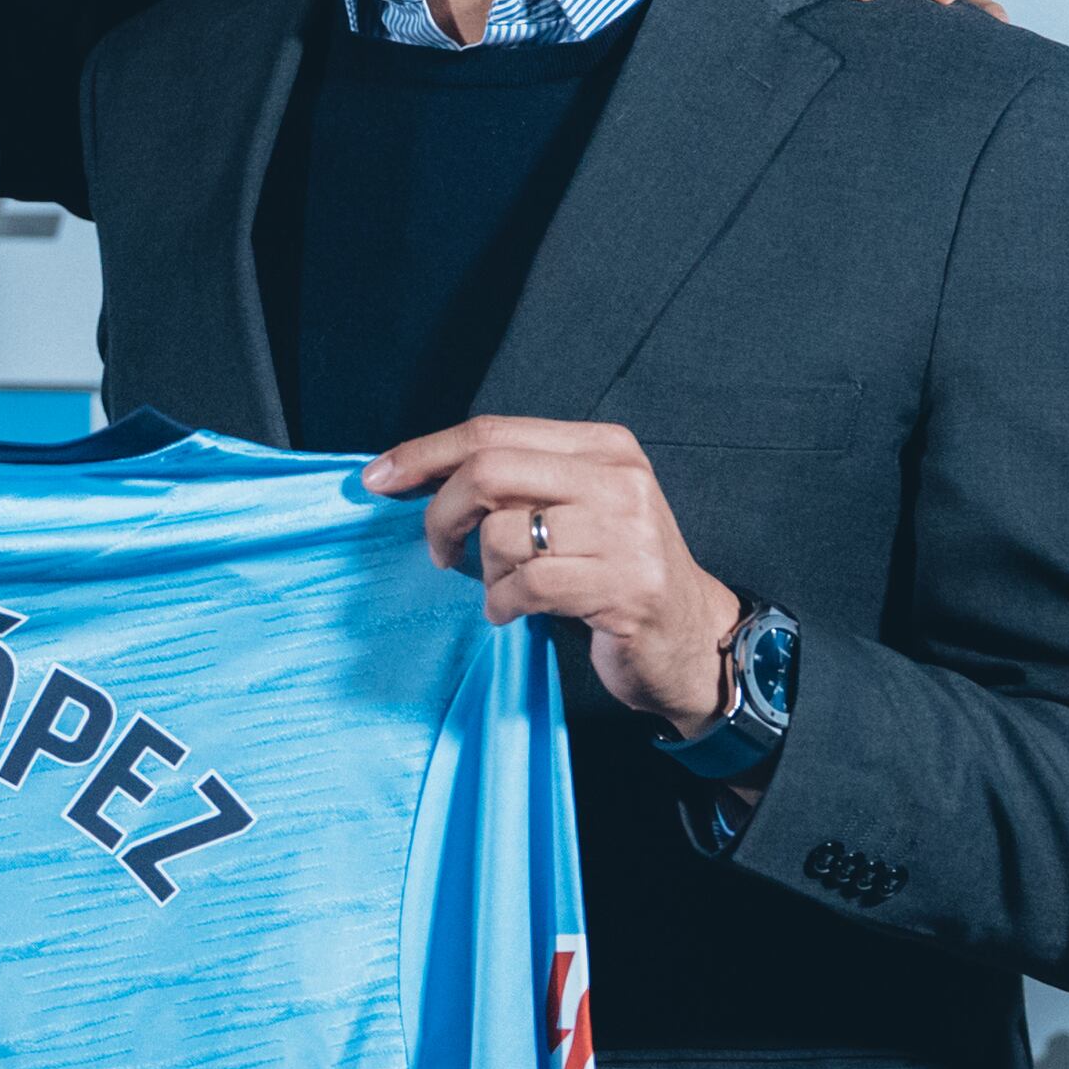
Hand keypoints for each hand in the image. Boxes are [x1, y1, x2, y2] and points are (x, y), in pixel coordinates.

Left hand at [363, 417, 742, 727]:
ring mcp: (625, 533)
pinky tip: (512, 612)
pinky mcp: (624, 587)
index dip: (425, 453)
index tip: (378, 479)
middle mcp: (618, 479)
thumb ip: (518, 483)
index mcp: (603, 446)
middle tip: (438, 551)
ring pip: (502, 534)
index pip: (492, 432)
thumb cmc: (615, 570)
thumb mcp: (578, 507)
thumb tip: (417, 475)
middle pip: (489, 470)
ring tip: (504, 588)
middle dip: (441, 513)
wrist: (691, 637)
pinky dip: (501, 604)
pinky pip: (526, 586)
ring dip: (484, 572)